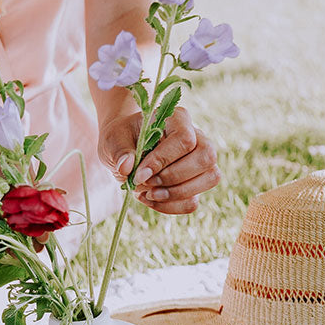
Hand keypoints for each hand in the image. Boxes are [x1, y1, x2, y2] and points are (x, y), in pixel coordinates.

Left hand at [98, 106, 219, 214]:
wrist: (124, 147)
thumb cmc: (121, 138)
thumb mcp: (113, 140)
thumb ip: (120, 151)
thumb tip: (127, 167)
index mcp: (177, 119)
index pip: (184, 139)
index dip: (163, 160)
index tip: (139, 174)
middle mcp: (197, 137)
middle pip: (206, 157)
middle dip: (173, 177)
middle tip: (145, 182)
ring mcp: (200, 161)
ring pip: (210, 178)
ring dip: (176, 193)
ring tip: (149, 194)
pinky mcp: (195, 183)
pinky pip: (193, 201)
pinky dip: (171, 206)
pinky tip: (151, 199)